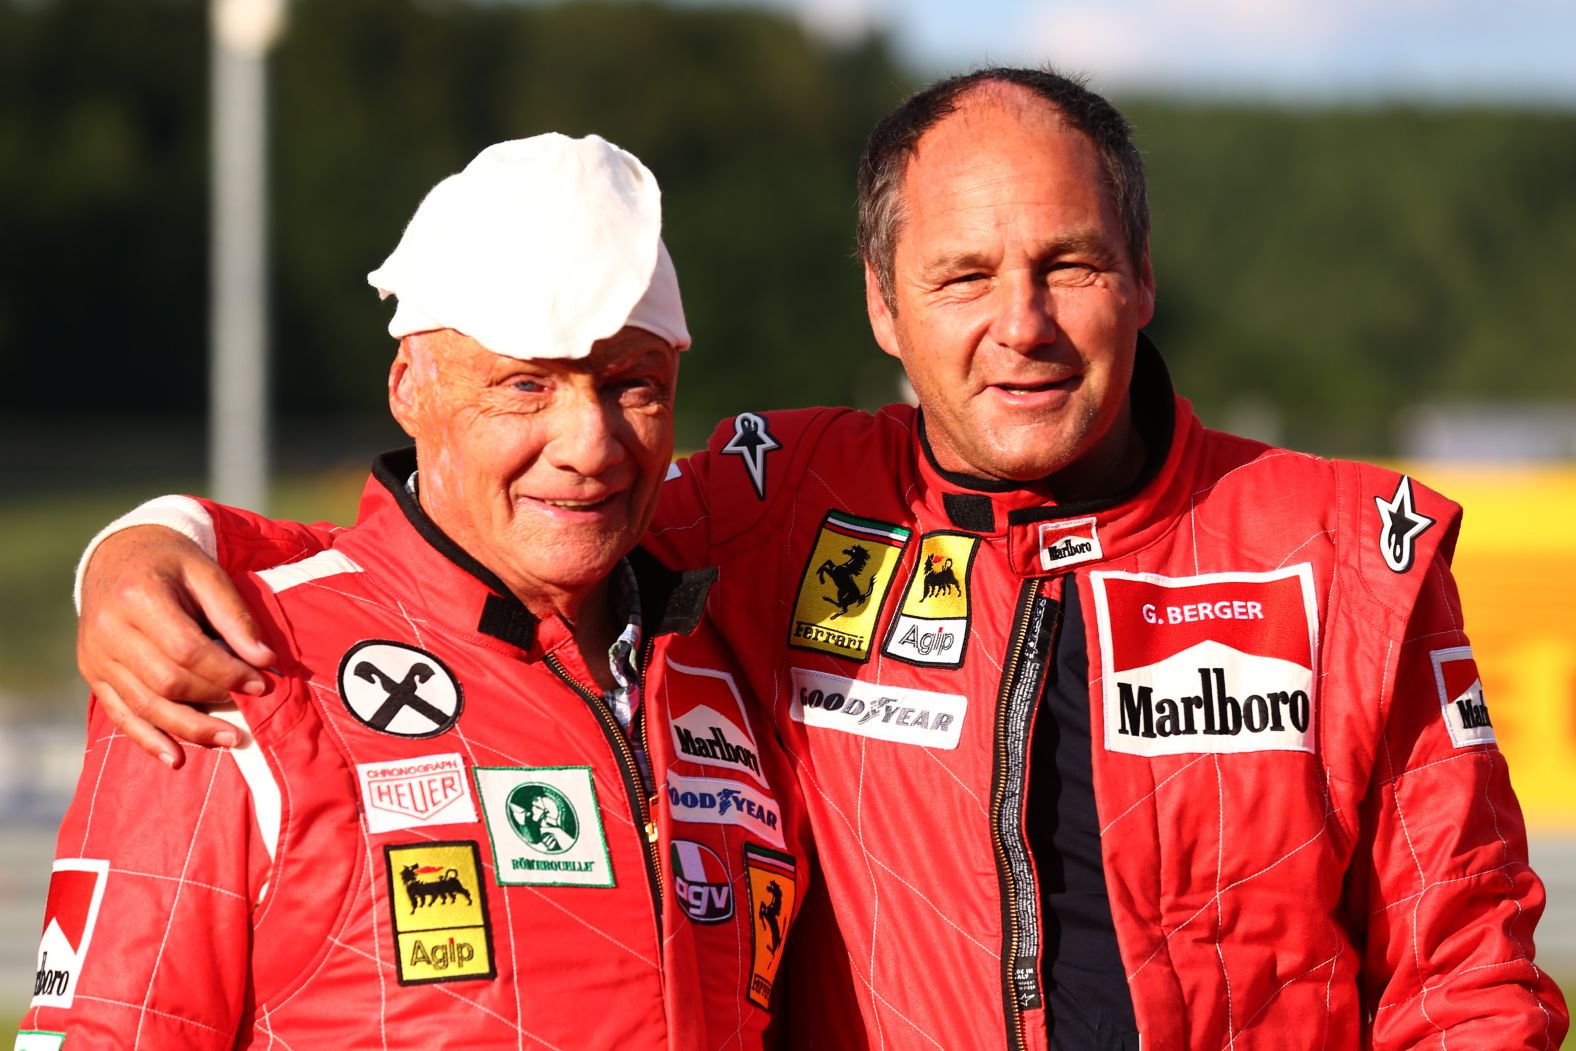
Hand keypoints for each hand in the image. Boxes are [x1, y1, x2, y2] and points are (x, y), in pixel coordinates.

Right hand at [76, 525, 277, 766]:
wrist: (119, 556)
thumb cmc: (173, 563)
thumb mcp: (207, 573)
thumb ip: (235, 616)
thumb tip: (265, 661)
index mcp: (138, 596)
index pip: (186, 649)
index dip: (226, 671)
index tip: (260, 683)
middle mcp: (108, 629)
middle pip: (165, 680)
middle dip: (212, 700)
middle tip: (249, 712)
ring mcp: (95, 655)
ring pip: (143, 704)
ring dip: (188, 728)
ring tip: (228, 739)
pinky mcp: (92, 673)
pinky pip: (119, 714)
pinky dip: (147, 739)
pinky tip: (175, 757)